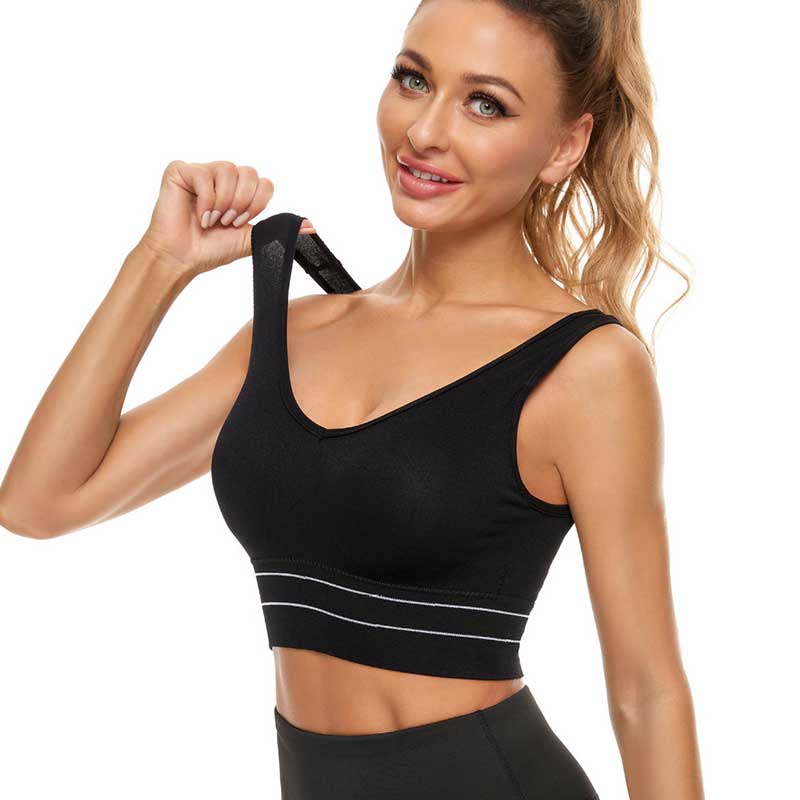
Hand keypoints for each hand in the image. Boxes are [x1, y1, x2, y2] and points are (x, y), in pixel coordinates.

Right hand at [137, 160, 314, 275]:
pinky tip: (199, 214)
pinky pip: (204, 174)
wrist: (182, 259)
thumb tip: (310, 228)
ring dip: (223, 202)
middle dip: (242, 203)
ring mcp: (201, 171)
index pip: (264, 182)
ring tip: (212, 219)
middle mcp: (221, 177)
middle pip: (249, 173)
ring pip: (228, 170)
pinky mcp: (180, 171)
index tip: (241, 222)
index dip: (257, 204)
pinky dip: (205, 200)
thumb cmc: (211, 249)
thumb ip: (278, 230)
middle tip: (227, 221)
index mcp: (239, 190)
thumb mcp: (250, 239)